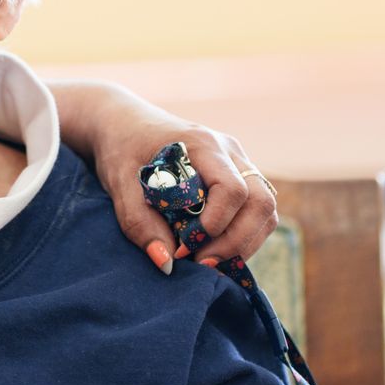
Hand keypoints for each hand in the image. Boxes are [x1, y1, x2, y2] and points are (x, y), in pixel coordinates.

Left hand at [87, 102, 276, 272]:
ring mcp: (238, 162)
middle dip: (236, 241)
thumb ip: (138, 222)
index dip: (216, 225)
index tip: (185, 247)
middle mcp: (229, 151)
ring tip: (208, 260)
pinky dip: (244, 235)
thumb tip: (167, 262)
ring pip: (266, 208)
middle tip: (202, 263)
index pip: (231, 188)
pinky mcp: (238, 175)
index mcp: (201, 144)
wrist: (124, 122)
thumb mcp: (119, 183)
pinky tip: (215, 249)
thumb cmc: (121, 149)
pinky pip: (258, 210)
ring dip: (244, 242)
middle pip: (260, 201)